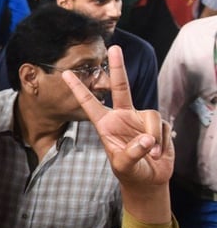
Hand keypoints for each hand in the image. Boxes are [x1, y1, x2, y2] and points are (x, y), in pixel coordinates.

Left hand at [63, 45, 172, 187]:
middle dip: (118, 67)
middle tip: (114, 47)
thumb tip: (146, 138)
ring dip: (153, 137)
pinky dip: (162, 142)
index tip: (65, 73)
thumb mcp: (124, 165)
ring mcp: (140, 119)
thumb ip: (132, 153)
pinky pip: (162, 127)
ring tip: (151, 154)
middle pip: (121, 87)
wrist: (149, 180)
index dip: (78, 89)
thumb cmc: (130, 172)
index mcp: (105, 124)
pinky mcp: (157, 125)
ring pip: (151, 115)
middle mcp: (122, 116)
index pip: (89, 103)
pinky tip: (158, 154)